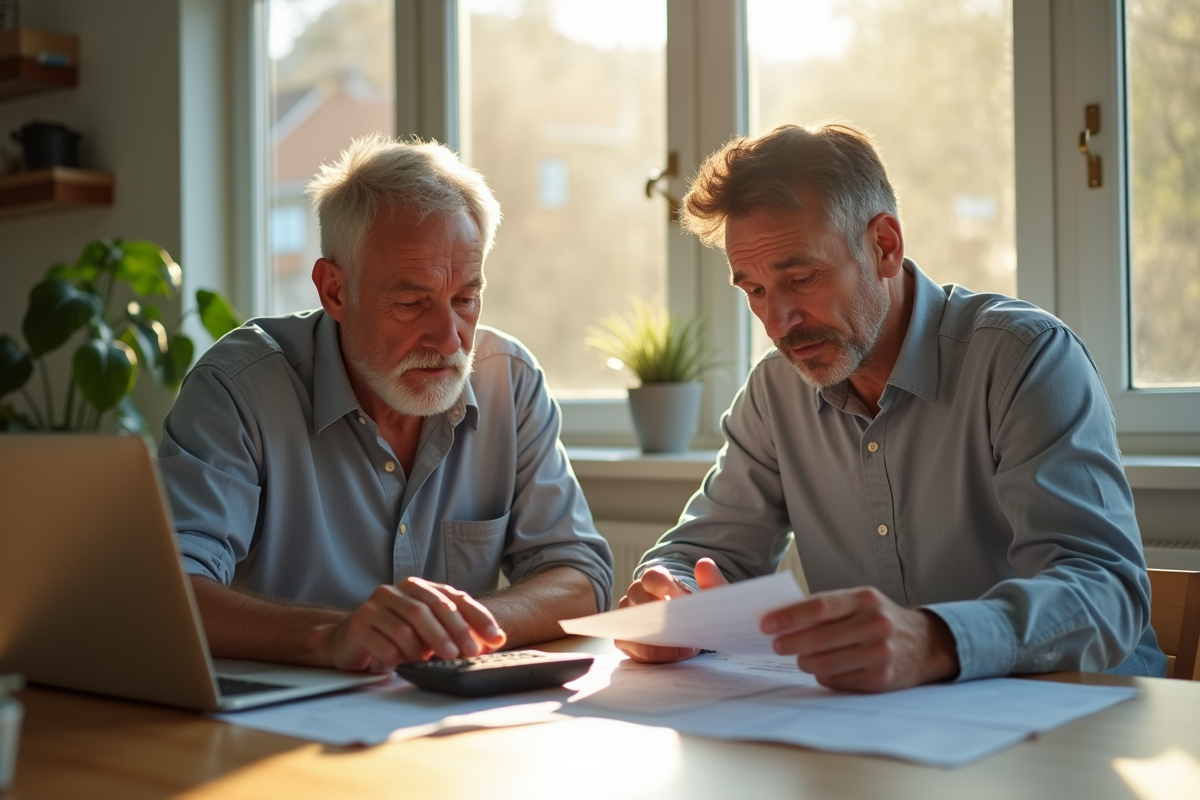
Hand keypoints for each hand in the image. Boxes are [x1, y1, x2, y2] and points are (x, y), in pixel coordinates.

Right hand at [321, 577, 506, 671]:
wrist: (348, 640)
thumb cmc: (393, 634)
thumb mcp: (426, 629)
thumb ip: (456, 629)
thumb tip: (495, 639)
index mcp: (418, 587)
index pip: (454, 597)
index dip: (477, 617)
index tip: (495, 638)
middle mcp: (396, 591)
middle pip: (431, 608)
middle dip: (454, 631)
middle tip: (468, 653)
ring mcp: (375, 606)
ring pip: (408, 624)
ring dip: (428, 645)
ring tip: (441, 660)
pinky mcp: (360, 624)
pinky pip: (386, 642)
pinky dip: (402, 656)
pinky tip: (409, 664)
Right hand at [615, 558, 728, 662]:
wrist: (692, 629)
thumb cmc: (697, 611)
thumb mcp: (711, 598)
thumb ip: (713, 583)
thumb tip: (704, 565)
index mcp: (657, 580)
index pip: (652, 577)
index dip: (661, 586)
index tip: (673, 597)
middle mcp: (638, 595)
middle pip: (637, 598)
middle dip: (657, 614)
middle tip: (680, 628)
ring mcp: (629, 617)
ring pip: (630, 623)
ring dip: (655, 638)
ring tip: (682, 649)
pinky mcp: (627, 639)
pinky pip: (630, 645)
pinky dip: (649, 653)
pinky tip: (670, 657)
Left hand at [761, 587, 958, 691]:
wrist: (927, 643)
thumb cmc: (882, 619)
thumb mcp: (861, 602)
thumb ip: (828, 607)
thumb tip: (784, 618)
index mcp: (865, 599)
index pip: (819, 606)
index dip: (789, 616)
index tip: (767, 624)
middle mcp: (875, 624)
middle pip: (819, 637)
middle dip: (790, 643)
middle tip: (776, 645)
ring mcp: (880, 653)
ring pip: (825, 663)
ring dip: (804, 662)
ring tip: (799, 659)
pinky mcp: (881, 678)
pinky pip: (838, 680)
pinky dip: (824, 676)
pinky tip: (822, 669)